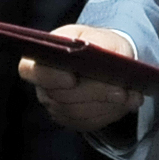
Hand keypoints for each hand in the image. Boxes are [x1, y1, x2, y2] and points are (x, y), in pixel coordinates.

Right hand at [17, 24, 142, 132]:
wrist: (107, 59)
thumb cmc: (100, 44)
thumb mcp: (102, 37)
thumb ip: (102, 47)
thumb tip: (109, 65)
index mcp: (42, 57)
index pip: (30, 70)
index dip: (49, 76)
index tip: (71, 78)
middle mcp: (44, 85)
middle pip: (60, 96)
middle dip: (93, 93)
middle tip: (120, 90)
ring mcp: (56, 105)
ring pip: (77, 113)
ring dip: (105, 105)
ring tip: (129, 96)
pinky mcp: (72, 120)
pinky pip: (89, 122)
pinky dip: (110, 114)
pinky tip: (126, 104)